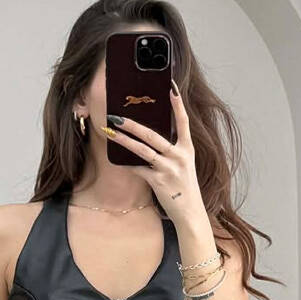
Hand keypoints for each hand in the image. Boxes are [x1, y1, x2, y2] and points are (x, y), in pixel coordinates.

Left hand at [104, 80, 203, 224]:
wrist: (190, 213)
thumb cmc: (183, 186)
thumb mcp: (183, 165)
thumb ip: (171, 150)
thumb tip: (148, 136)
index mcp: (187, 149)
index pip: (183, 121)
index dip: (177, 104)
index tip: (171, 87)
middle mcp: (179, 156)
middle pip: (153, 135)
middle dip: (132, 124)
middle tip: (117, 115)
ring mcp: (169, 169)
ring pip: (142, 150)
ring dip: (123, 140)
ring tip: (110, 131)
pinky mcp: (158, 182)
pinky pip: (138, 169)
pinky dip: (126, 165)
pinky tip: (116, 160)